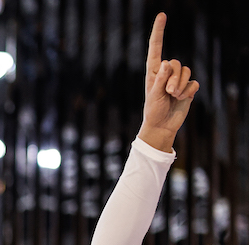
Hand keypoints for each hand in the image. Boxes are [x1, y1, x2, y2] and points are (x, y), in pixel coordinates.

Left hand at [138, 13, 197, 152]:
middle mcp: (166, 73)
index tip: (162, 15)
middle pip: (176, 63)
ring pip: (186, 72)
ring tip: (173, 97)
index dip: (159, 32)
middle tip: (168, 92)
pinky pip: (194, 83)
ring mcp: (178, 80)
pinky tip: (182, 99)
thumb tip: (166, 62)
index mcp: (153, 71)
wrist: (162, 126)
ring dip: (181, 86)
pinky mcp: (188, 88)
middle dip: (174, 78)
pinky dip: (188, 92)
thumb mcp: (153, 95)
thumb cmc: (153, 111)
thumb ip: (160, 79)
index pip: (156, 48)